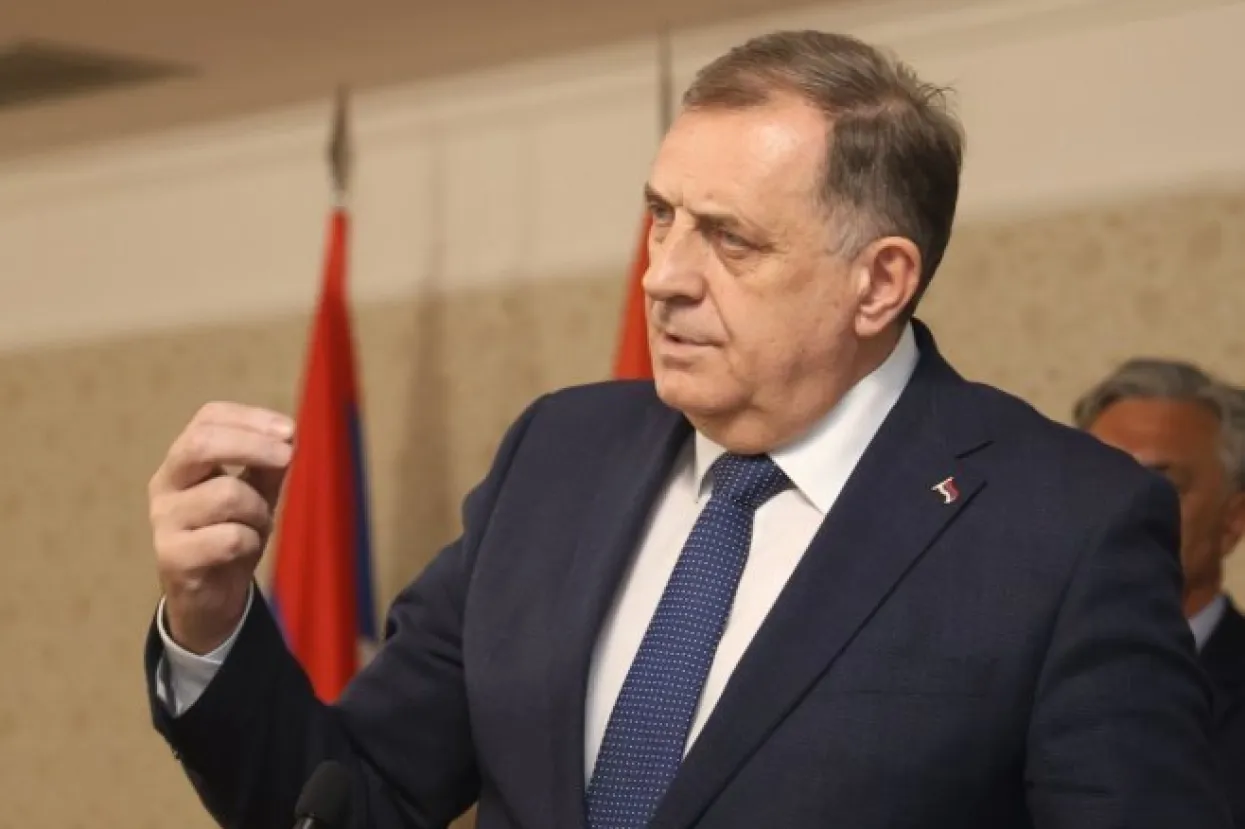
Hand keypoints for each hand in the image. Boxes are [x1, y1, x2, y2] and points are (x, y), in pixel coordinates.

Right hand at [148, 401, 294, 654]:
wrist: (208, 598)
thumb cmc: (232, 535)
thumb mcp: (255, 493)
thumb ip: (268, 466)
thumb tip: (288, 438)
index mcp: (184, 461)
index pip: (208, 418)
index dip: (250, 418)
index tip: (289, 430)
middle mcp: (166, 484)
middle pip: (202, 444)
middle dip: (253, 446)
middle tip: (288, 457)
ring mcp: (164, 520)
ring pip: (226, 494)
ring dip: (258, 510)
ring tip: (258, 525)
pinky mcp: (172, 557)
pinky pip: (229, 538)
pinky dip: (250, 542)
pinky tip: (245, 550)